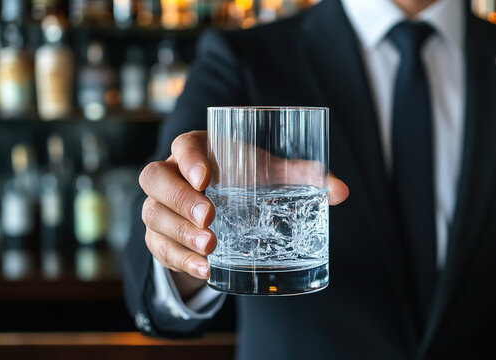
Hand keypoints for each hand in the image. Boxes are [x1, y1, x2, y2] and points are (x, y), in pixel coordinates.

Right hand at [139, 130, 348, 298]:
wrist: (218, 204)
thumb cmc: (243, 177)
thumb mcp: (269, 173)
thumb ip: (302, 175)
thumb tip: (341, 192)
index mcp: (196, 149)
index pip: (183, 145)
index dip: (189, 159)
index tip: (206, 177)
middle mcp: (170, 173)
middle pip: (155, 178)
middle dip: (180, 199)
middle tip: (209, 218)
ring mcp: (159, 205)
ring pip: (153, 215)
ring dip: (179, 233)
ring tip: (210, 248)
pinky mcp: (159, 234)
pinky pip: (158, 246)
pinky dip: (179, 259)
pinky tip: (203, 269)